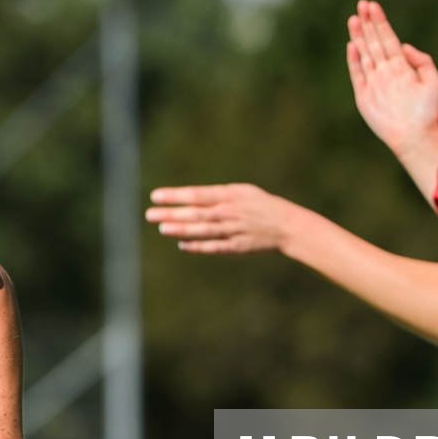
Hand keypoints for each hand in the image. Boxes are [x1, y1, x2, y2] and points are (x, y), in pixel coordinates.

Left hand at [145, 183, 300, 253]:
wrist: (288, 226)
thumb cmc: (263, 205)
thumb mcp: (243, 191)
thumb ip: (219, 195)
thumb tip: (194, 198)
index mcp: (230, 196)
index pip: (196, 195)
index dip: (175, 196)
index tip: (155, 196)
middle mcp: (228, 212)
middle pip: (195, 213)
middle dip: (171, 213)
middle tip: (149, 214)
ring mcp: (232, 230)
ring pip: (201, 230)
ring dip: (180, 229)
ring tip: (161, 228)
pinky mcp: (236, 247)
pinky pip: (213, 247)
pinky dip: (197, 246)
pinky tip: (182, 244)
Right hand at [346, 0, 437, 160]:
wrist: (416, 137)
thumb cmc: (427, 112)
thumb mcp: (434, 82)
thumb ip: (422, 61)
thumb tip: (404, 46)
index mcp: (401, 67)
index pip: (388, 38)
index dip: (381, 22)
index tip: (373, 5)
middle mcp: (385, 72)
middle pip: (374, 42)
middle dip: (368, 23)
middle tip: (361, 4)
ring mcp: (374, 83)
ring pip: (364, 54)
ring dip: (359, 36)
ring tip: (353, 18)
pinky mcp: (364, 96)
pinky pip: (357, 74)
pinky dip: (354, 60)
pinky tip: (352, 45)